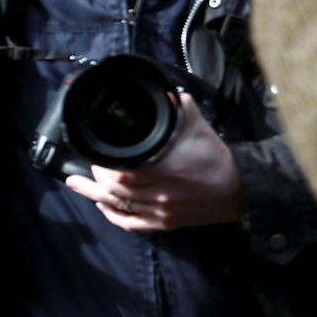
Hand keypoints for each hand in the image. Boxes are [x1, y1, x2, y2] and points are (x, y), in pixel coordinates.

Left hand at [64, 94, 244, 231]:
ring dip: (95, 194)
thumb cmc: (216, 157)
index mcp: (165, 168)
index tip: (96, 154)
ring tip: (76, 184)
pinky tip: (102, 205)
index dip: (103, 165)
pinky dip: (113, 215)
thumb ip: (179, 108)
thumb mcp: (197, 126)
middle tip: (90, 165)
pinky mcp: (165, 223)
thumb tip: (165, 92)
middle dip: (97, 177)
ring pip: (118, 206)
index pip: (121, 171)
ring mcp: (161, 211)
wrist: (240, 188)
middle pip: (115, 189)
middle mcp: (160, 193)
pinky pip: (131, 224)